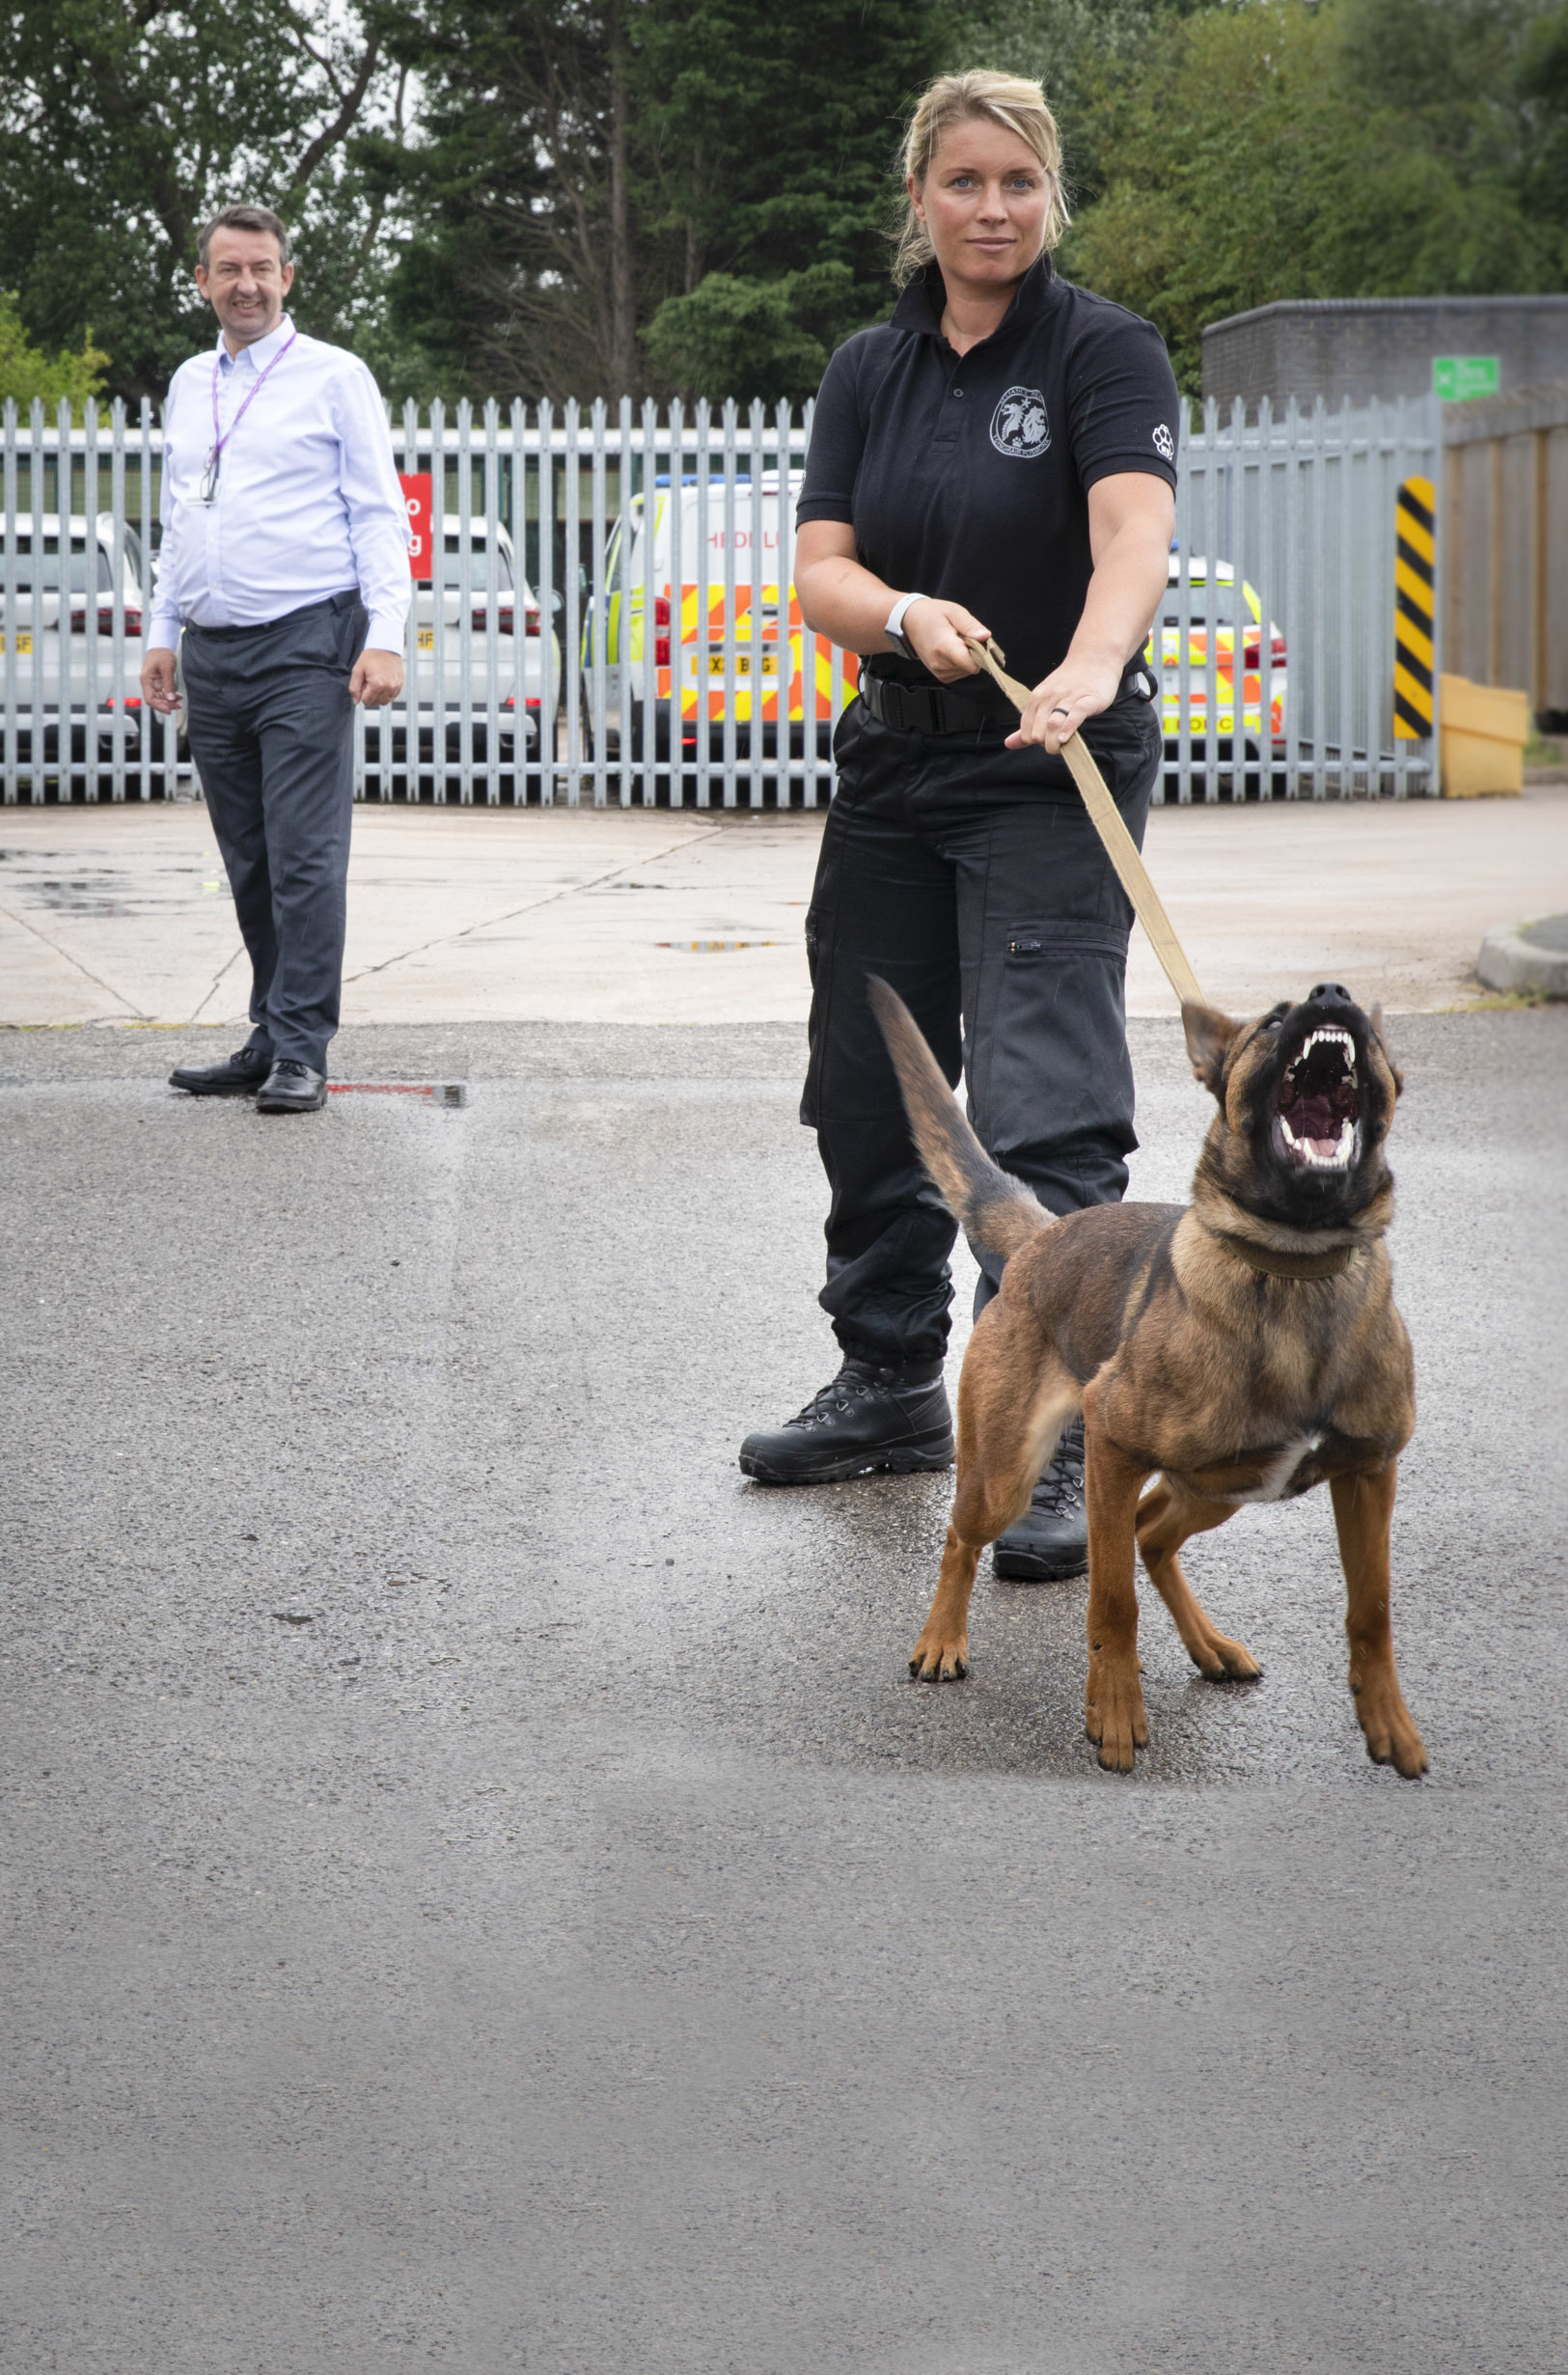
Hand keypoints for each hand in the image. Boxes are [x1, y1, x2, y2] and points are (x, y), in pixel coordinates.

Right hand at [140, 647, 179, 714]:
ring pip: (160, 697)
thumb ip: (169, 684)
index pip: (149, 699)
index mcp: (146, 680)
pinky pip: (163, 692)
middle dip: (166, 704)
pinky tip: (178, 696)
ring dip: (169, 701)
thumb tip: (171, 698)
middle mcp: (148, 683)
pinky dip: (170, 695)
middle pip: (155, 700)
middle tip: (178, 706)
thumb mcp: (167, 668)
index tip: (169, 710)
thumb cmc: (162, 654)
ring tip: (180, 700)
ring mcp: (153, 683)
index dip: (159, 706)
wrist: (162, 645)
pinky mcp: (158, 682)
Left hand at [350, 648, 403, 706]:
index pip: (367, 701)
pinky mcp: (400, 685)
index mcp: (377, 684)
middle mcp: (388, 687)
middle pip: (376, 702)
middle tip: (369, 681)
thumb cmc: (371, 656)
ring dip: (378, 696)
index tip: (364, 682)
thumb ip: (354, 687)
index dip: (362, 693)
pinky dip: (386, 693)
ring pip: (384, 701)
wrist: (386, 647)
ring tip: (377, 682)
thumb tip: (356, 701)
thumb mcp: (358, 670)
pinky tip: (383, 683)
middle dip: (370, 695)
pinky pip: (392, 697)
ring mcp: (396, 687)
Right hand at [902, 598, 993, 684]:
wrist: (910, 622)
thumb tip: (985, 636)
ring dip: (968, 657)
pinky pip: (961, 673)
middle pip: (972, 666)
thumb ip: (970, 625)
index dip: (981, 654)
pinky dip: (962, 663)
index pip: (971, 664)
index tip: (979, 641)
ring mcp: (939, 672)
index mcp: (944, 647)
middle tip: (964, 637)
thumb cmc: (932, 615)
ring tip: (957, 642)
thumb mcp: (954, 611)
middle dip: (974, 652)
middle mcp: (940, 664)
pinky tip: (954, 650)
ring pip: (968, 670)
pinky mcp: (941, 676)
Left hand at [1007, 655, 1123, 753]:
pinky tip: (1065, 738)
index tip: (1043, 741)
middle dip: (1044, 743)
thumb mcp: (1044, 699)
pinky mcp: (1089, 699)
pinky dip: (1068, 728)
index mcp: (1038, 696)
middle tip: (1054, 744)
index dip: (1032, 740)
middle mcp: (1051, 695)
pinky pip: (1076, 715)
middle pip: (1039, 729)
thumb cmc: (1069, 684)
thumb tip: (1009, 744)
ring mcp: (1070, 696)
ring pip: (1054, 724)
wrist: (1094, 659)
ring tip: (1059, 746)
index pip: (1026, 727)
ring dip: (1053, 741)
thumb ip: (1028, 724)